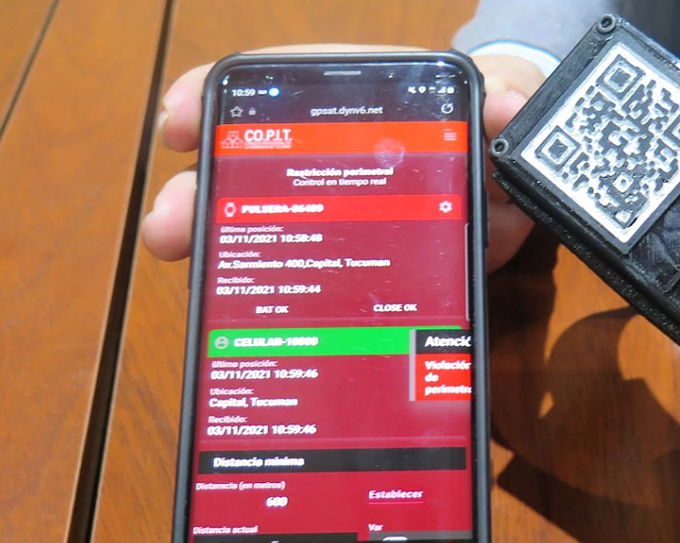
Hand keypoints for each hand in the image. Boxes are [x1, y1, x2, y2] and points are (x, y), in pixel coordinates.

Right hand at [141, 45, 544, 270]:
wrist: (512, 186)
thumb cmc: (487, 139)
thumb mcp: (496, 125)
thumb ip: (504, 121)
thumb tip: (511, 109)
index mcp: (357, 108)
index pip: (278, 89)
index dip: (221, 98)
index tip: (178, 120)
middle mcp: (328, 158)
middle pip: (251, 166)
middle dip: (200, 191)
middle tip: (167, 224)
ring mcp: (332, 214)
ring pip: (259, 222)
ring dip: (214, 241)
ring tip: (180, 259)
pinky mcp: (350, 264)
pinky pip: (297, 278)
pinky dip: (262, 296)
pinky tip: (232, 315)